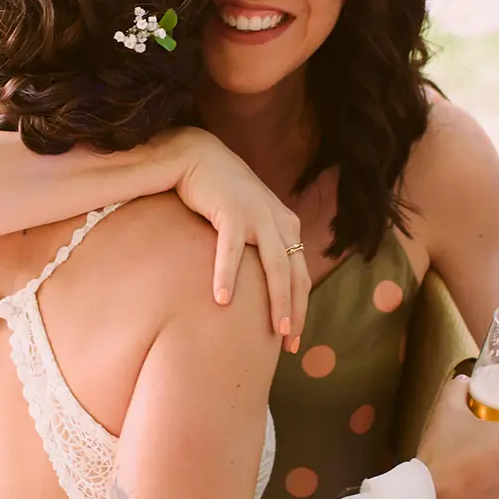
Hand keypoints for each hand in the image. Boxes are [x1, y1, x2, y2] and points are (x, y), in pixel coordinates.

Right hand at [166, 128, 308, 346]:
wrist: (198, 156)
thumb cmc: (220, 195)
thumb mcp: (246, 223)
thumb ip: (255, 248)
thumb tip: (253, 288)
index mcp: (286, 227)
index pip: (300, 275)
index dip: (299, 308)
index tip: (292, 339)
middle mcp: (279, 222)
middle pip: (294, 275)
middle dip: (294, 311)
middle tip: (288, 343)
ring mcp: (259, 215)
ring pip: (275, 266)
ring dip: (276, 300)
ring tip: (272, 331)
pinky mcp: (233, 211)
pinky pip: (232, 249)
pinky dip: (229, 275)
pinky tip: (222, 300)